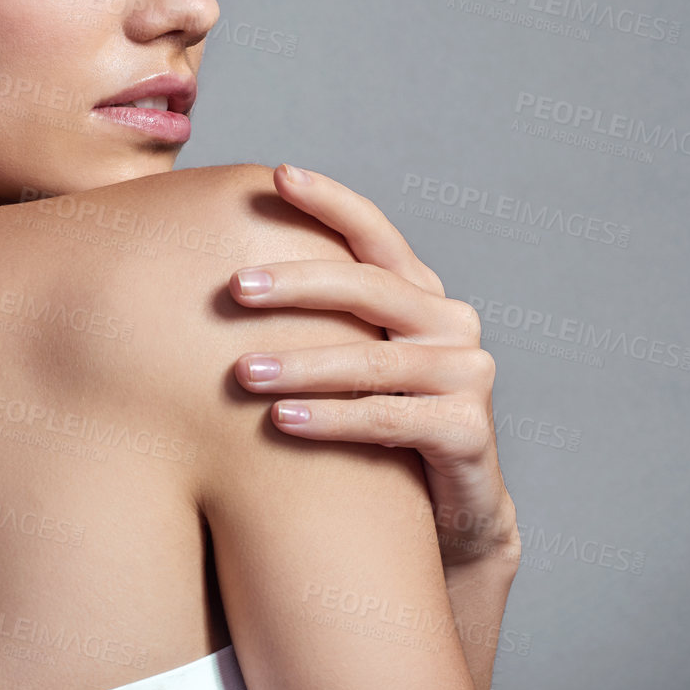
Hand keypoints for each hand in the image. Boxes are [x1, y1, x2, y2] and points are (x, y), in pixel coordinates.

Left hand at [229, 164, 519, 570]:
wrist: (447, 513)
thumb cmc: (377, 426)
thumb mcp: (351, 362)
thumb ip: (315, 321)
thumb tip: (219, 278)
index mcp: (419, 294)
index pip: (374, 233)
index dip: (330, 201)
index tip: (278, 175)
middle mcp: (450, 322)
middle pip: (369, 288)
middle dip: (298, 283)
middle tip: (233, 288)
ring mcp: (467, 374)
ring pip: (371, 361)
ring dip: (301, 364)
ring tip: (240, 372)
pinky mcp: (469, 430)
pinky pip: (387, 418)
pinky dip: (330, 418)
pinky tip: (281, 421)